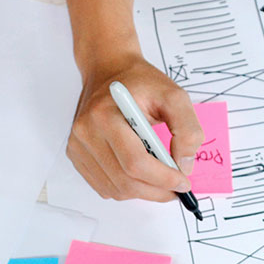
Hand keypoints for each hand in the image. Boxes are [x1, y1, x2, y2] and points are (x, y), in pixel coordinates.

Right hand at [67, 54, 202, 201]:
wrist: (109, 70)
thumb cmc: (140, 82)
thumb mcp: (174, 95)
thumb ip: (187, 129)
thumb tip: (184, 166)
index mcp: (105, 115)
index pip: (135, 162)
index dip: (163, 178)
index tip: (183, 182)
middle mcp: (85, 132)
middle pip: (125, 181)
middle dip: (157, 191)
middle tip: (177, 188)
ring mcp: (77, 145)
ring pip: (115, 189)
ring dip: (143, 192)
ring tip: (161, 180)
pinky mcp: (76, 155)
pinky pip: (104, 187)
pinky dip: (127, 189)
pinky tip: (140, 175)